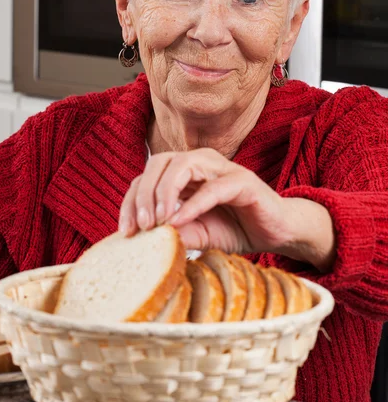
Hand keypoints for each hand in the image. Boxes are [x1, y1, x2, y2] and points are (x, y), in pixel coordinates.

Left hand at [119, 148, 296, 255]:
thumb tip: (145, 239)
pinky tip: (179, 221)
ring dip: (164, 194)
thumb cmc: (235, 228)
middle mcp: (200, 162)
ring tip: (158, 222)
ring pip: (181, 166)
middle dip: (143, 194)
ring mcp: (222, 168)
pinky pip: (211, 188)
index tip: (125, 231)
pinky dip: (192, 204)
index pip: (147, 175)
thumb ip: (175, 232)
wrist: (276, 232)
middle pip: (158, 162)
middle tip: (141, 226)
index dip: (131, 200)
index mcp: (185, 171)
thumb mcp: (198, 234)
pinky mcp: (242, 181)